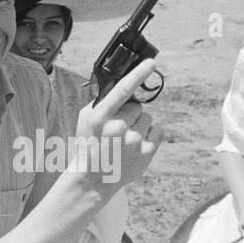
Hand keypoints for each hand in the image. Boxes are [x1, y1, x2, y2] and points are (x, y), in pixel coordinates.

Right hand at [70, 58, 163, 194]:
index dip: (138, 74)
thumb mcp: (87, 119)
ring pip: (148, 118)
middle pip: (137, 106)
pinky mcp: (147, 152)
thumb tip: (123, 85)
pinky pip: (157, 131)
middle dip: (131, 114)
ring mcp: (133, 142)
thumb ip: (103, 101)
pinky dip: (149, 136)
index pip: (122, 90)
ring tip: (125, 140)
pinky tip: (135, 146)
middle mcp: (117, 129)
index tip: (151, 62)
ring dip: (140, 125)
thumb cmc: (90, 144)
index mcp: (99, 118)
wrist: (93, 180)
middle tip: (118, 129)